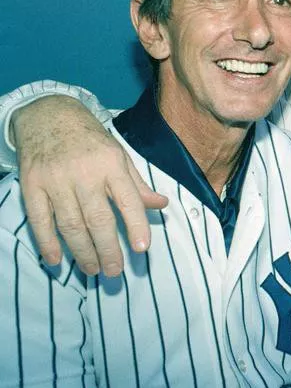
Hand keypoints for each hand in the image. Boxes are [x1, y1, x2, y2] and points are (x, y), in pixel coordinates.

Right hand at [12, 95, 167, 275]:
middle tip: (114, 271)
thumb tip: (162, 204)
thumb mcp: (119, 156)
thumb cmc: (91, 141)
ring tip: (93, 269)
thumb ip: (138, 185)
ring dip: (82, 252)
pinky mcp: (32, 185)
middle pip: (98, 218)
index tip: (142, 248)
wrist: (49, 116)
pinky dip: (48, 243)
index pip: (128, 199)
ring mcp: (56, 179)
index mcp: (111, 164)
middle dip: (108, 249)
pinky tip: (57, 261)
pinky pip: (40, 220)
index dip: (136, 224)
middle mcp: (84, 172)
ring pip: (71, 224)